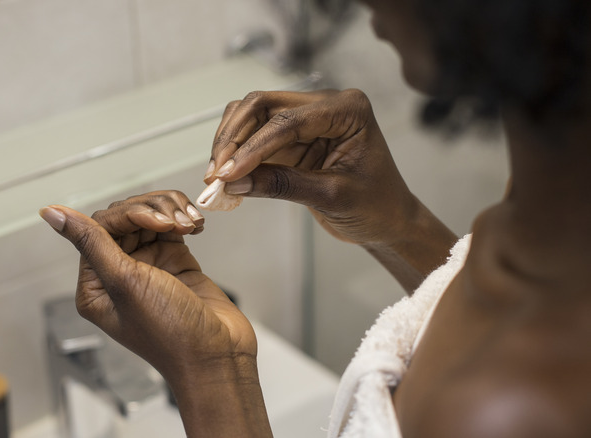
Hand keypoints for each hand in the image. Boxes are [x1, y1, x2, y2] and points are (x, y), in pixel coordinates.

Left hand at [39, 191, 255, 383]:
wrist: (217, 355)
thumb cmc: (169, 333)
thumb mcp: (124, 283)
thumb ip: (90, 242)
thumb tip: (51, 213)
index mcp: (95, 284)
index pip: (100, 226)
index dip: (130, 215)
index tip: (158, 223)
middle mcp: (118, 273)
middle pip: (125, 217)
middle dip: (153, 211)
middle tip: (177, 223)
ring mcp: (148, 267)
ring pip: (150, 217)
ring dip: (171, 212)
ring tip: (191, 224)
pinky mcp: (174, 262)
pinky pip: (172, 228)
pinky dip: (184, 220)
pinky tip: (196, 227)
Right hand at [206, 88, 417, 246]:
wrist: (388, 220)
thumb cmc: (375, 206)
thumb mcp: (331, 197)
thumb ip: (283, 185)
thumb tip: (233, 182)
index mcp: (347, 109)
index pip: (288, 120)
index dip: (252, 147)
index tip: (227, 173)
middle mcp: (324, 104)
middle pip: (261, 104)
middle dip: (233, 138)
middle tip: (216, 174)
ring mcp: (305, 118)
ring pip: (250, 115)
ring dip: (229, 142)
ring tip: (215, 177)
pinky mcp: (291, 137)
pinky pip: (253, 135)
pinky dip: (236, 153)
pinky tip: (225, 176)